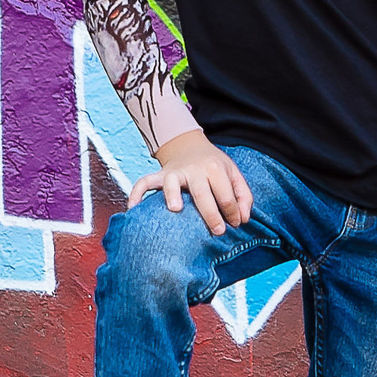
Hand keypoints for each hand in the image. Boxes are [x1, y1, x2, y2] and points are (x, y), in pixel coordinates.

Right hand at [131, 131, 252, 233]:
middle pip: (202, 193)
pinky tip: (133, 209)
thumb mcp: (233, 173)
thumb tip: (243, 219)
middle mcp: (194, 169)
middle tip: (218, 231)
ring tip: (175, 209)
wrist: (189, 145)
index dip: (233, 212)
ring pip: (171, 183)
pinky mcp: (159, 175)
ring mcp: (174, 172)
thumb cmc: (214, 166)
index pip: (225, 195)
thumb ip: (243, 195)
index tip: (234, 224)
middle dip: (211, 214)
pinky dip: (136, 193)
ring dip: (172, 194)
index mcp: (215, 168)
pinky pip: (144, 182)